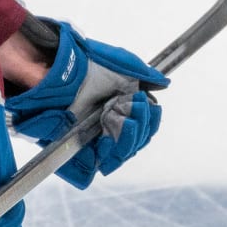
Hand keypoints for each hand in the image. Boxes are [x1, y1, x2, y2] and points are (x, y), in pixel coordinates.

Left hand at [5, 17, 167, 189]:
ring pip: (125, 153)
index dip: (149, 119)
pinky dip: (113, 152)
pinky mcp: (83, 150)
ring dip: (128, 137)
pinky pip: (105, 162)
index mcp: (122, 105)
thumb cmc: (89, 65)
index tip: (145, 105)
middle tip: (130, 107)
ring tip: (116, 117)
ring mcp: (97, 138)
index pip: (146, 125)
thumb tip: (164, 83)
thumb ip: (145, 74)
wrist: (62, 73)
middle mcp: (111, 123)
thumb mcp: (123, 64)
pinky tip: (108, 138)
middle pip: (139, 141)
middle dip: (139, 126)